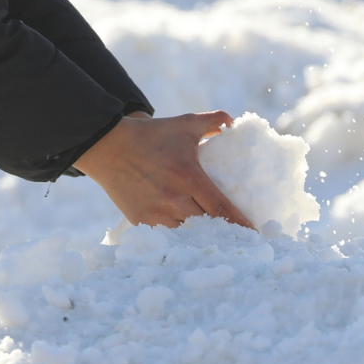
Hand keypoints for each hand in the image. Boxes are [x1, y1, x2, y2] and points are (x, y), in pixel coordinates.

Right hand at [74, 110, 254, 229]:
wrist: (108, 146)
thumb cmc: (151, 135)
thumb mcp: (185, 124)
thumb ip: (213, 121)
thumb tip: (233, 122)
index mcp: (190, 177)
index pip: (222, 209)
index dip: (241, 224)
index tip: (255, 234)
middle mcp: (174, 199)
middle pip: (209, 227)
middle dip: (225, 234)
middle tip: (240, 240)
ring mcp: (157, 214)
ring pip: (189, 236)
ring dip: (202, 238)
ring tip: (218, 243)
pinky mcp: (142, 222)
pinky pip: (167, 236)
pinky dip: (180, 238)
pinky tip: (191, 241)